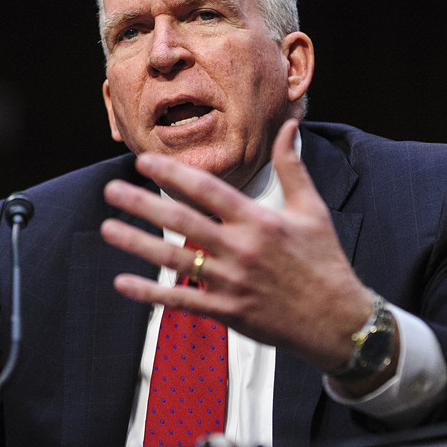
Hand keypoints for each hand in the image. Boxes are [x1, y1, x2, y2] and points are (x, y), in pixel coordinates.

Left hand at [101, 119, 381, 377]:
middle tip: (111, 190)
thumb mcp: (312, 210)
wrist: (339, 321)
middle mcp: (240, 249)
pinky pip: (181, 300)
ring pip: (174, 260)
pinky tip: (123, 282)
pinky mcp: (227, 312)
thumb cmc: (324, 261)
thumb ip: (292, 167)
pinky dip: (150, 293)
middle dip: (142, 204)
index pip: (208, 190)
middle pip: (182, 221)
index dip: (173, 174)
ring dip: (137, 244)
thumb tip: (289, 126)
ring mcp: (231, 283)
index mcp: (259, 221)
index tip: (144, 161)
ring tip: (108, 228)